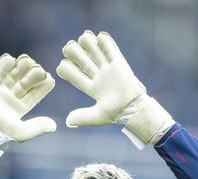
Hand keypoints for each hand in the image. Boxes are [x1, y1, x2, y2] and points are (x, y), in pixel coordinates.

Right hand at [0, 54, 55, 169]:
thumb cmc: (5, 133)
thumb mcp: (24, 132)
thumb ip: (38, 128)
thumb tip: (54, 125)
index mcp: (24, 106)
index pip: (37, 92)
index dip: (44, 83)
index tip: (48, 77)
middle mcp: (14, 96)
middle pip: (27, 80)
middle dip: (33, 72)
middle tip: (36, 67)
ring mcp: (3, 90)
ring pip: (15, 73)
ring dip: (22, 65)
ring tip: (26, 61)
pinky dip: (4, 64)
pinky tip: (11, 59)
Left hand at [56, 30, 173, 147]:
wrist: (135, 106)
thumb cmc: (117, 113)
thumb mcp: (98, 116)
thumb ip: (83, 117)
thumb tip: (67, 122)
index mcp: (92, 88)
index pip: (74, 75)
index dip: (67, 69)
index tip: (62, 65)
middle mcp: (98, 77)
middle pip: (82, 60)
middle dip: (73, 53)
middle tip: (69, 48)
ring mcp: (108, 69)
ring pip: (94, 51)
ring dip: (87, 43)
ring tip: (84, 39)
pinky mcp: (119, 63)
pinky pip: (110, 49)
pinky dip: (104, 41)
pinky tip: (99, 38)